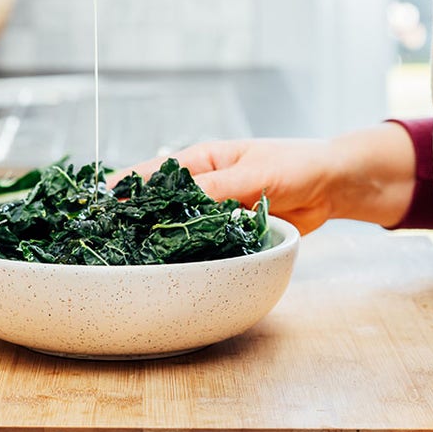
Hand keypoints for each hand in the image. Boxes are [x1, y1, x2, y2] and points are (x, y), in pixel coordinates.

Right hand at [112, 124, 418, 234]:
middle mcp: (202, 186)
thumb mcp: (253, 173)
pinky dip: (190, 256)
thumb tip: (178, 207)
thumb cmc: (297, 164)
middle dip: (136, 221)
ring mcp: (214, 212)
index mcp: (201, 161)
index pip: (152, 174)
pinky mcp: (229, 234)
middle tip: (108, 240)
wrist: (335, 185)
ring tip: (132, 259)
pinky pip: (204, 246)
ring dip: (162, 242)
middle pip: (159, 206)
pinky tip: (173, 270)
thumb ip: (216, 190)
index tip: (98, 203)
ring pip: (179, 229)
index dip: (124, 189)